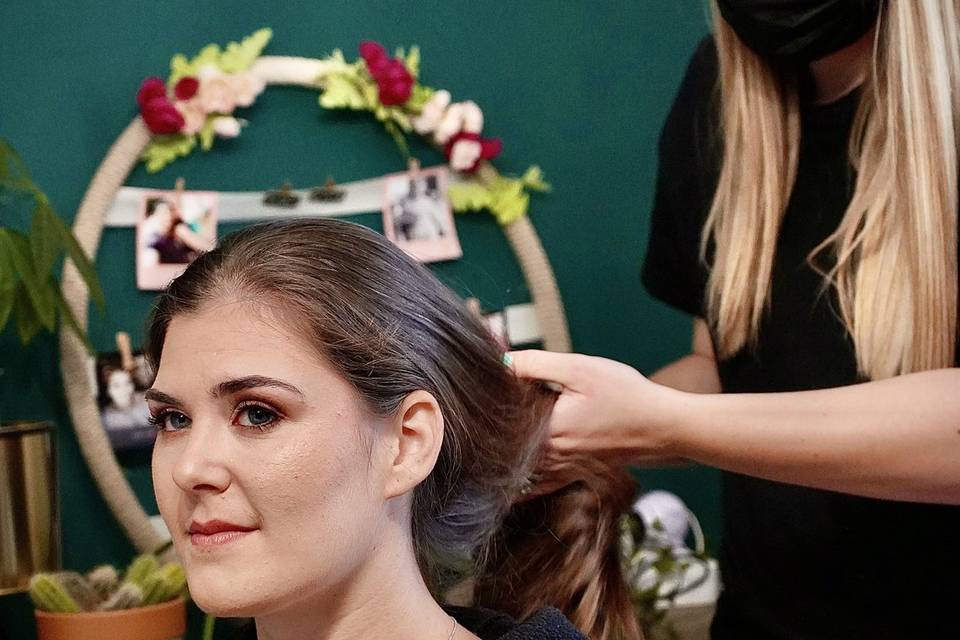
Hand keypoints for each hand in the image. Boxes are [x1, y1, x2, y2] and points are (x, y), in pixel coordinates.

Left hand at [509, 350, 683, 494]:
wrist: (664, 427)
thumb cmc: (625, 395)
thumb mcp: (578, 368)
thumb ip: (535, 364)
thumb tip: (498, 362)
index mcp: (546, 430)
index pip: (502, 416)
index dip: (496, 396)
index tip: (491, 382)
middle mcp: (549, 456)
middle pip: (509, 441)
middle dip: (500, 421)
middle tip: (495, 402)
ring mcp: (561, 469)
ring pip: (522, 461)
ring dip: (510, 446)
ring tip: (504, 426)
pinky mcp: (573, 473)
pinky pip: (539, 483)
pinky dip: (524, 479)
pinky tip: (510, 478)